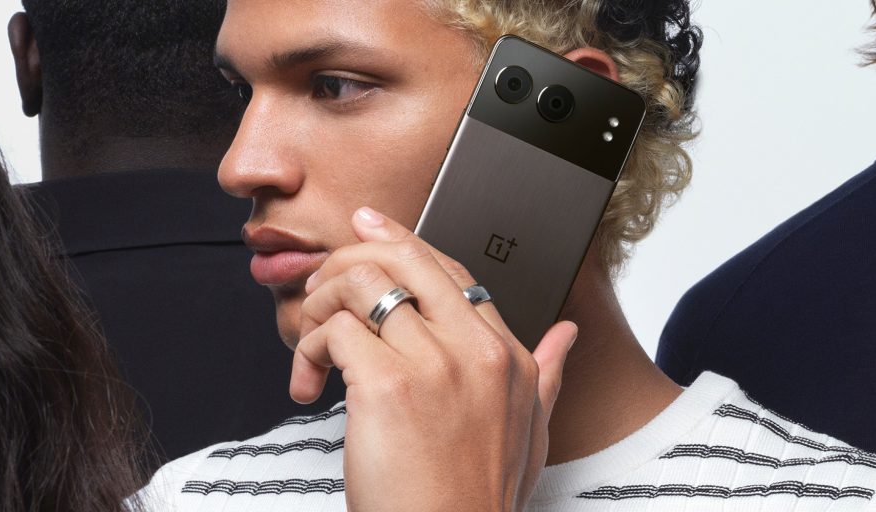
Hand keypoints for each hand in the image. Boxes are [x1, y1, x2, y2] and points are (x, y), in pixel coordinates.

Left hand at [293, 207, 577, 511]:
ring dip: (322, 304)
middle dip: (353, 256)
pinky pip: (336, 331)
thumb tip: (566, 334)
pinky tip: (310, 384)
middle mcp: (476, 351)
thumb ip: (546, 374)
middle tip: (323, 281)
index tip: (371, 229)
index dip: (404, 243)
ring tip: (312, 341)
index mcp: (507, 355)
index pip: (452, 270)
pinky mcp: (388, 387)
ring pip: (363, 285)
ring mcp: (435, 366)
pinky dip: (309, 349)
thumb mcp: (531, 432)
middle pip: (409, 260)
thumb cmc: (478, 496)